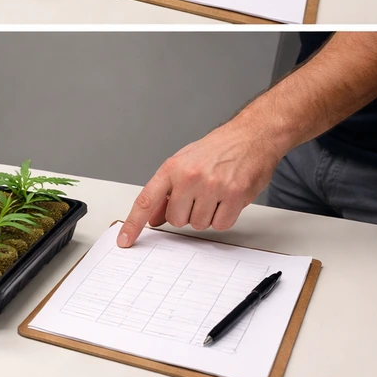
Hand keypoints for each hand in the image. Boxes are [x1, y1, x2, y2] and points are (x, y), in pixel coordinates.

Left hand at [117, 121, 283, 247]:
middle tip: (197, 197)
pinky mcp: (234, 195)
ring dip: (205, 216)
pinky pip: (221, 225)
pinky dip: (223, 218)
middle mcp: (190, 177)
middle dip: (185, 214)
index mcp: (172, 168)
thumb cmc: (216, 149)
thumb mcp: (183, 163)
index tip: (125, 239)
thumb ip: (166, 191)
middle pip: (176, 220)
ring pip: (198, 224)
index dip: (134, 223)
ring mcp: (213, 186)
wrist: (250, 137)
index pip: (146, 200)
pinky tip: (226, 200)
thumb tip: (152, 218)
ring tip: (214, 194)